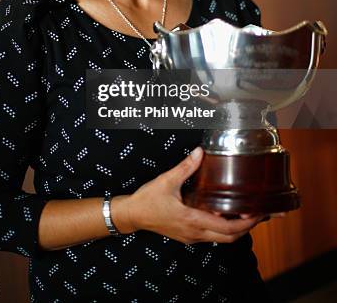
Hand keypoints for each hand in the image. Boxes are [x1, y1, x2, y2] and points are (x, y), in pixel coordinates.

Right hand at [120, 147, 265, 243]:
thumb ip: (185, 167)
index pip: (227, 228)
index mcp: (193, 220)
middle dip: (247, 227)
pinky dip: (223, 228)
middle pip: (230, 238)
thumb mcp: (167, 180)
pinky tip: (224, 214)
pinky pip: (211, 235)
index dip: (246, 222)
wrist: (132, 215)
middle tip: (259, 213)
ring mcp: (191, 236)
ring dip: (235, 228)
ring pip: (221, 238)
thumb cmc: (148, 200)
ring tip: (246, 213)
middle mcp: (195, 233)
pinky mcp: (187, 235)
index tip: (258, 213)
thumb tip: (200, 152)